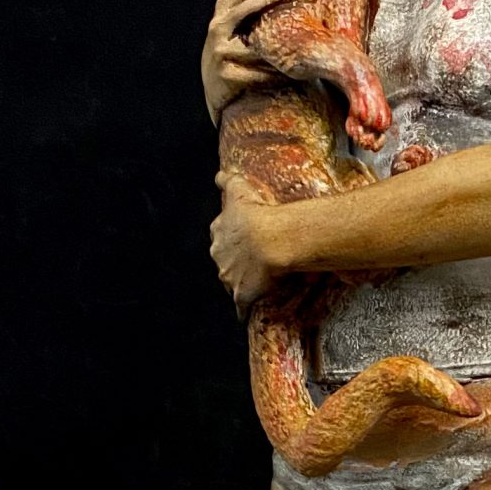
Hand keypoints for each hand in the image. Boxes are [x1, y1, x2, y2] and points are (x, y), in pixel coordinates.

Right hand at [202, 0, 313, 123]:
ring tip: (310, 42)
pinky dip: (277, 71)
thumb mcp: (240, 9)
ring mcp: (219, 44)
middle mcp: (220, 19)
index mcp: (227, 2)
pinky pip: (261, 68)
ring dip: (286, 43)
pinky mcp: (224, 69)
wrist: (214, 85)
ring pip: (262, 39)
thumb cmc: (233, 42)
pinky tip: (290, 75)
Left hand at [210, 170, 285, 317]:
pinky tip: (246, 313)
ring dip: (241, 281)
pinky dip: (243, 310)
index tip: (244, 236)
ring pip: (231, 280)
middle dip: (234, 259)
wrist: (271, 240)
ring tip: (257, 280)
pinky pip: (241, 306)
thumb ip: (227, 180)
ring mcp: (229, 277)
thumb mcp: (240, 189)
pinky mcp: (241, 295)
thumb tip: (219, 175)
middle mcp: (219, 256)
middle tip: (253, 257)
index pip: (220, 234)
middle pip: (223, 259)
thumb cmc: (259, 213)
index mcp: (219, 232)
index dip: (233, 236)